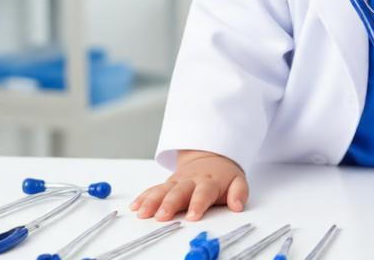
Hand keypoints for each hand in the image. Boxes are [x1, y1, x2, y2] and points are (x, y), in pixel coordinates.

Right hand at [130, 150, 248, 220]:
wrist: (210, 157)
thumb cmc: (223, 176)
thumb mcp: (237, 181)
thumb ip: (239, 193)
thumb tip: (238, 206)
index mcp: (209, 182)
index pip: (203, 193)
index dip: (198, 204)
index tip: (193, 216)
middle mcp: (190, 181)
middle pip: (179, 192)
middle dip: (169, 204)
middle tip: (162, 216)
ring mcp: (177, 182)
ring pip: (162, 190)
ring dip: (152, 201)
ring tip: (142, 213)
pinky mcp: (167, 184)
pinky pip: (153, 189)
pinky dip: (143, 197)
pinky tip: (135, 206)